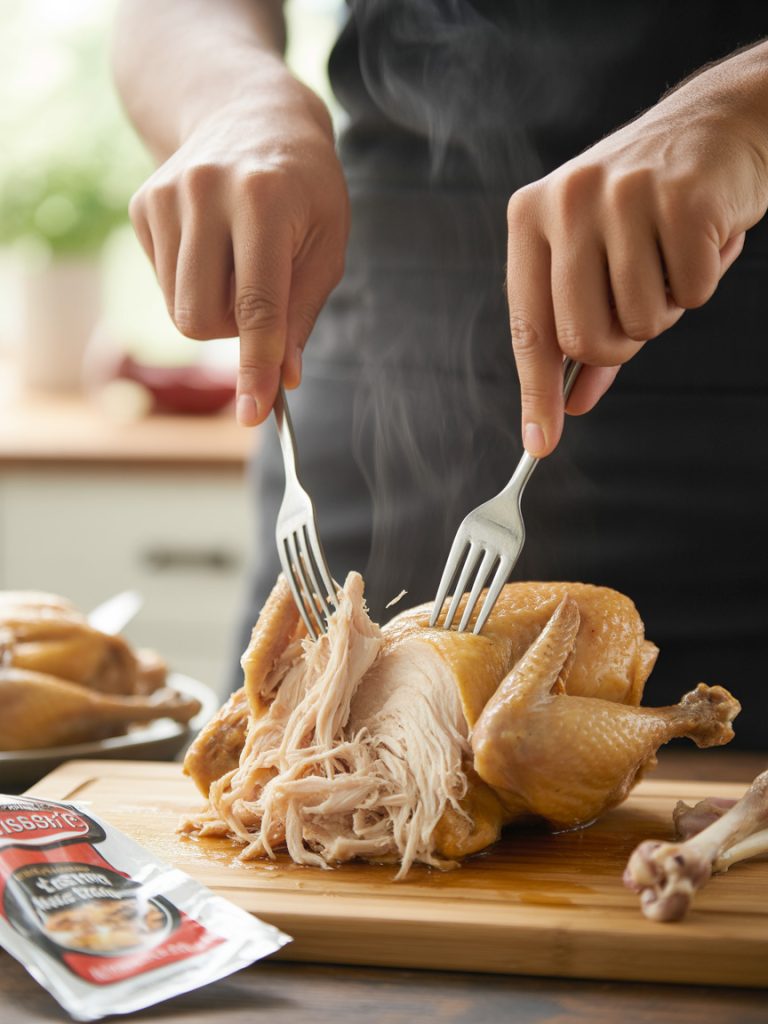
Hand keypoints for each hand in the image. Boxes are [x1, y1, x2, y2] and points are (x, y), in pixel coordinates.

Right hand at [128, 74, 348, 425]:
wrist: (252, 114)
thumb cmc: (305, 188)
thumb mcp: (327, 243)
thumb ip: (304, 312)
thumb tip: (286, 379)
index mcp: (264, 199)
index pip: (257, 304)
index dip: (257, 364)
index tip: (254, 413)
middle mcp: (205, 191)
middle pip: (201, 317)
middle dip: (234, 334)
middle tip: (262, 302)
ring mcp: (165, 195)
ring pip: (180, 309)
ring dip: (216, 310)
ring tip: (241, 264)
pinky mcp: (142, 205)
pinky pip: (164, 285)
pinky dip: (194, 285)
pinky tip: (215, 245)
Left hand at [506, 42, 767, 456]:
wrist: (721, 122)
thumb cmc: (650, 203)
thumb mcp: (600, 258)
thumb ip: (581, 328)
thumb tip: (569, 404)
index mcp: (531, 217)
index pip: (529, 326)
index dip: (536, 393)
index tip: (541, 443)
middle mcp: (567, 202)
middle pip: (584, 339)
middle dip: (620, 345)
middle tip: (641, 306)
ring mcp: (623, 197)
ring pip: (641, 321)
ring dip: (666, 306)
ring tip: (671, 256)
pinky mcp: (681, 198)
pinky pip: (692, 293)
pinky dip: (704, 280)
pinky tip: (703, 237)